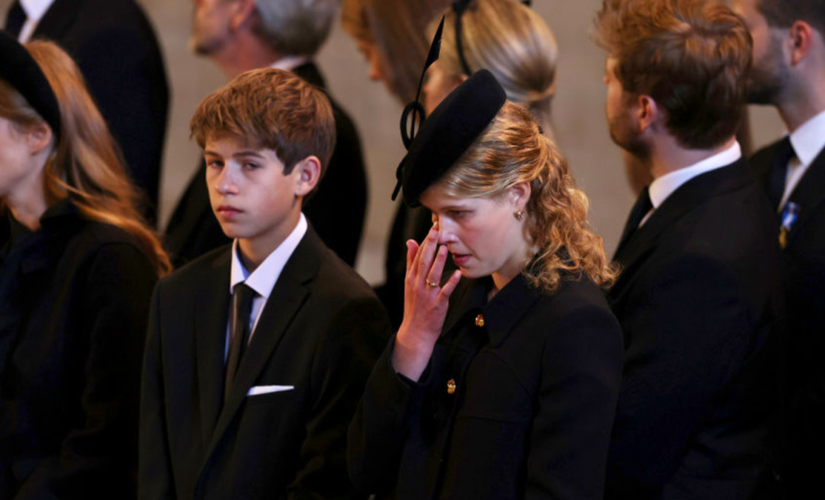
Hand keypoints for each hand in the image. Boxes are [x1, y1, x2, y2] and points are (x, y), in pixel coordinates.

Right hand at [392, 223, 461, 380]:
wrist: (415, 332)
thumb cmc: (414, 306)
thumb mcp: (409, 282)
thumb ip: (410, 261)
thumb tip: (410, 241)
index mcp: (411, 278)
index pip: (417, 256)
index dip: (425, 241)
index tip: (432, 228)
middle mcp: (417, 284)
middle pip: (423, 262)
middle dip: (430, 246)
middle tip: (436, 230)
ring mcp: (427, 295)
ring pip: (433, 275)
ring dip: (439, 261)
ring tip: (445, 248)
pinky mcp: (437, 304)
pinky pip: (445, 291)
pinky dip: (452, 282)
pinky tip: (458, 273)